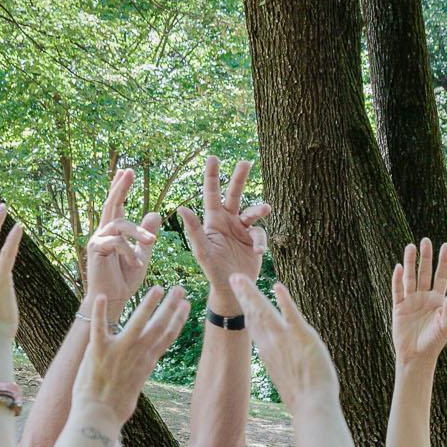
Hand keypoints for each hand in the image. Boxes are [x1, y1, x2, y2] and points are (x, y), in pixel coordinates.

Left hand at [72, 286, 189, 422]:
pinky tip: (100, 296)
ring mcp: (119, 351)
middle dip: (171, 306)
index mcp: (146, 362)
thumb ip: (136, 372)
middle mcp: (137, 354)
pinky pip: (99, 326)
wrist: (98, 417)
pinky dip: (98, 311)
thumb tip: (137, 369)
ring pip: (138, 322)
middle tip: (179, 288)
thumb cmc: (114, 408)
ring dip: (148, 304)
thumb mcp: (133, 387)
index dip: (178, 319)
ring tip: (157, 288)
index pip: (167, 336)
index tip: (186, 305)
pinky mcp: (98, 351)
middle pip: (159, 326)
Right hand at [85, 168, 161, 310]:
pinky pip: (116, 243)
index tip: (126, 171)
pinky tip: (138, 265)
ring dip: (138, 232)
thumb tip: (155, 213)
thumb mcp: (142, 254)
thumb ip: (146, 235)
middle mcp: (103, 232)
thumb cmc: (125, 279)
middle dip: (120, 187)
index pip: (116, 205)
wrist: (113, 300)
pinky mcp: (96, 250)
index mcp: (113, 232)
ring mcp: (97, 240)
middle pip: (111, 205)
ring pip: (119, 225)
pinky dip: (129, 252)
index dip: (120, 188)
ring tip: (152, 243)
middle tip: (129, 171)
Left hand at [180, 155, 270, 293]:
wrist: (231, 289)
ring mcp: (242, 230)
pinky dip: (261, 241)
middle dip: (239, 178)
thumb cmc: (212, 271)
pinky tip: (258, 251)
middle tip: (245, 162)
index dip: (212, 176)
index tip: (213, 157)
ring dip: (258, 208)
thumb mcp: (202, 251)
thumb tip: (181, 208)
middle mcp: (228, 222)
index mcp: (213, 221)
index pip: (212, 194)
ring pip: (252, 211)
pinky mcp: (254, 241)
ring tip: (265, 208)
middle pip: (234, 195)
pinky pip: (260, 234)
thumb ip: (194, 230)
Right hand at [230, 275, 337, 404]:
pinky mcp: (302, 336)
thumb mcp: (286, 378)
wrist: (311, 405)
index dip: (247, 310)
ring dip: (253, 292)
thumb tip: (283, 364)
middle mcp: (271, 343)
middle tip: (234, 278)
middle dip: (244, 294)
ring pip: (265, 310)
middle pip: (254, 314)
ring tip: (242, 278)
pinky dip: (284, 299)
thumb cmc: (303, 398)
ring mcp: (285, 339)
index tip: (240, 298)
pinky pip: (291, 314)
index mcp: (267, 353)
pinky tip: (277, 286)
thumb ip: (282, 364)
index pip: (254, 326)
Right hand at [390, 238, 446, 364]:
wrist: (417, 356)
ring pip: (410, 277)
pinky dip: (397, 279)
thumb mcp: (446, 326)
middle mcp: (424, 297)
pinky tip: (398, 267)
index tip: (445, 246)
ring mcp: (410, 301)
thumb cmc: (435, 342)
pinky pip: (397, 290)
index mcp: (438, 300)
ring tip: (411, 247)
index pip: (441, 276)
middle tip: (426, 241)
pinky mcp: (398, 307)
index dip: (443, 261)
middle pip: (425, 272)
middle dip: (426, 257)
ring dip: (410, 263)